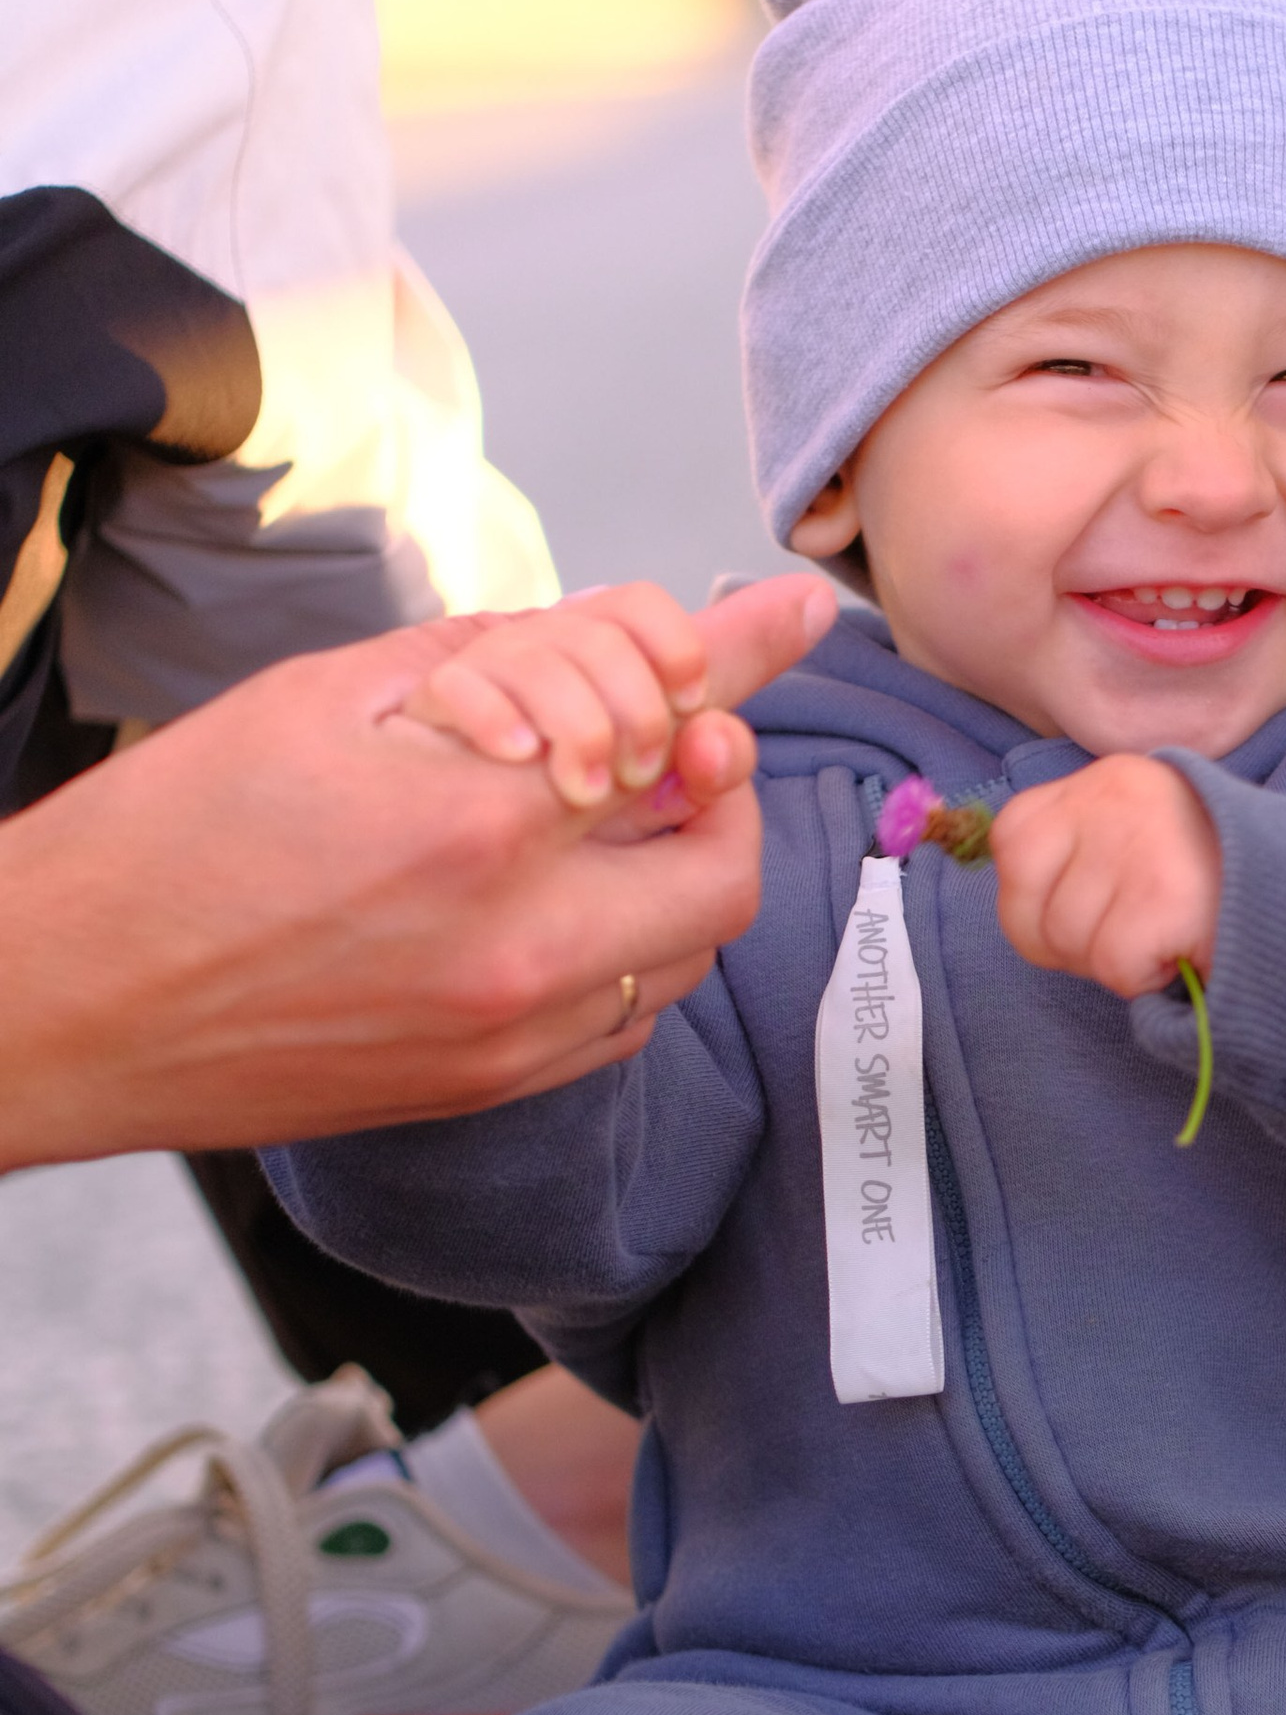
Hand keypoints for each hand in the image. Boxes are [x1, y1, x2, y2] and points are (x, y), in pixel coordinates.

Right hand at [0, 572, 836, 1168]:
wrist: (71, 1004)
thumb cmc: (177, 832)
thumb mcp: (342, 695)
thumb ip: (522, 658)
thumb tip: (663, 623)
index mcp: (475, 827)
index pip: (673, 724)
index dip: (734, 663)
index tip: (785, 620)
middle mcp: (517, 951)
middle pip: (720, 866)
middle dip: (720, 788)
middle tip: (680, 738)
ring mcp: (509, 1042)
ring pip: (686, 955)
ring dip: (678, 873)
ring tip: (606, 813)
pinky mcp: (487, 1095)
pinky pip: (625, 1021)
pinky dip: (629, 952)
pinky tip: (561, 897)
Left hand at [990, 754, 1221, 998]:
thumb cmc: (1213, 883)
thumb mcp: (1136, 839)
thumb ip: (1075, 854)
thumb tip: (1019, 909)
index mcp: (1104, 779)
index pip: (1012, 842)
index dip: (1034, 898)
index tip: (1090, 908)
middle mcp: (1115, 796)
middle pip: (1026, 907)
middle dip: (1070, 944)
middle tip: (1134, 931)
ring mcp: (1139, 842)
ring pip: (1068, 942)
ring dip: (1112, 962)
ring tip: (1166, 934)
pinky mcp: (1165, 896)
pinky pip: (1113, 967)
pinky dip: (1144, 978)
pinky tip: (1182, 949)